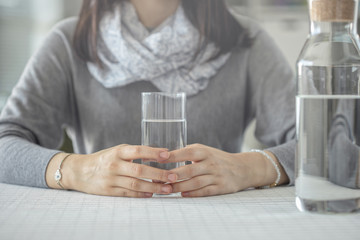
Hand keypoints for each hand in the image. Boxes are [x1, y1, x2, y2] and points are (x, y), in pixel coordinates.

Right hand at [46, 145, 178, 196]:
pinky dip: (141, 194)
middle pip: (140, 170)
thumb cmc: (104, 159)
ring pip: (136, 184)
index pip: (138, 150)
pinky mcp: (109, 191)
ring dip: (153, 187)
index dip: (153, 152)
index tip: (168, 154)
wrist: (80, 171)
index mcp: (118, 152)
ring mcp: (111, 179)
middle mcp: (114, 165)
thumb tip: (161, 153)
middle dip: (158, 174)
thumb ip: (136, 152)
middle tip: (173, 176)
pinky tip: (152, 194)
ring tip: (167, 188)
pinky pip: (128, 193)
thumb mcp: (117, 151)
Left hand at [158, 144, 288, 196]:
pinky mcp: (221, 187)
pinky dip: (193, 193)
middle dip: (174, 175)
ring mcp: (216, 176)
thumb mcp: (203, 151)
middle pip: (189, 170)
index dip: (171, 156)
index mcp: (204, 151)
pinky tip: (183, 194)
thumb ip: (186, 153)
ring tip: (167, 190)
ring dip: (180, 187)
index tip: (157, 159)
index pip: (186, 152)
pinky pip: (205, 191)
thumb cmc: (215, 159)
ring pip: (195, 182)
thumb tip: (161, 155)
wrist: (241, 168)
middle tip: (159, 180)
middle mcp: (210, 163)